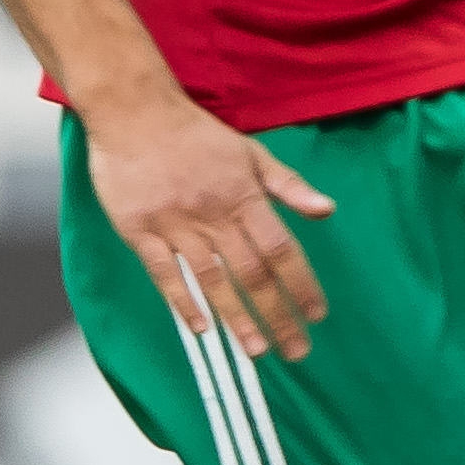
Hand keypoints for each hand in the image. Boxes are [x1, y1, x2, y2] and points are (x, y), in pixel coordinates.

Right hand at [79, 87, 335, 361]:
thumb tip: (327, 210)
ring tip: (257, 351)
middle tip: (297, 350)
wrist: (136, 113)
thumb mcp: (251, 153)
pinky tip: (201, 330)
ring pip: (212, 280)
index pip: (281, 248)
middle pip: (252, 272)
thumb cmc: (197, 135)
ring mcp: (176, 225)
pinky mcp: (140, 232)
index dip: (301, 283)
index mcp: (244, 195)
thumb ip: (288, 185)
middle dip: (277, 314)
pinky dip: (184, 303)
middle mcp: (214, 214)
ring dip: (237, 318)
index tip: (317, 315)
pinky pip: (164, 275)